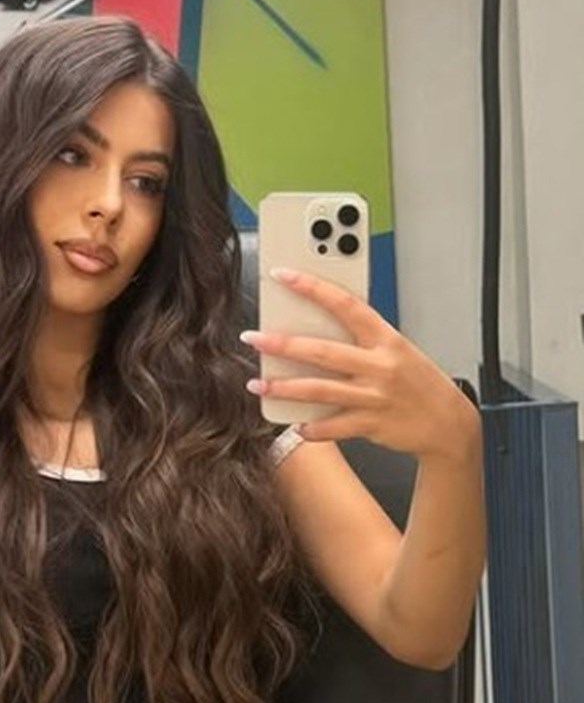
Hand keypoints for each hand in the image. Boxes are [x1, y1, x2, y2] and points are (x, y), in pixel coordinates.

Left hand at [240, 267, 480, 460]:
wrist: (449, 424)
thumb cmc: (420, 383)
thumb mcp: (398, 350)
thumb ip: (363, 340)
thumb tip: (318, 328)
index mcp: (386, 339)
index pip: (345, 304)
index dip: (312, 287)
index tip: (283, 275)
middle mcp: (379, 366)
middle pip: (323, 351)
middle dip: (283, 344)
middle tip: (253, 337)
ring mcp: (374, 397)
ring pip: (319, 389)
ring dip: (284, 387)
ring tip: (258, 384)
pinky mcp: (371, 424)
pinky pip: (332, 426)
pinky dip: (312, 427)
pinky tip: (296, 423)